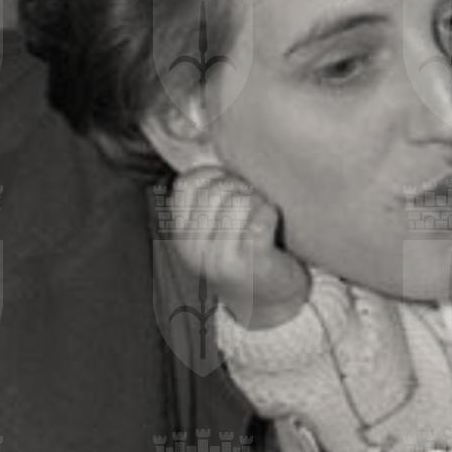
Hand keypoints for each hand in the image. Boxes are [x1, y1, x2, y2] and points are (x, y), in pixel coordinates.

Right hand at [168, 165, 310, 330]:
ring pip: (240, 199)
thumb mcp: (214, 228)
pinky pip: (261, 215)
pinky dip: (271, 215)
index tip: (232, 192)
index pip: (188, 182)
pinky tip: (270, 230)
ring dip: (258, 203)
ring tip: (261, 221)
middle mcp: (192, 246)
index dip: (216, 176)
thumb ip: (209, 195)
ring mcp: (218, 255)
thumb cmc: (244, 254)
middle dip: (242, 189)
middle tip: (252, 210)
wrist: (268, 305)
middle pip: (218, 187)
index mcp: (180, 233)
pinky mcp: (249, 261)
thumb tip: (212, 146)